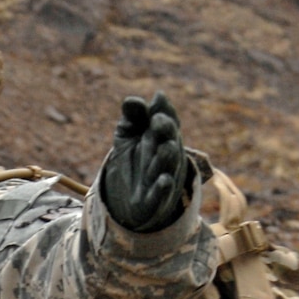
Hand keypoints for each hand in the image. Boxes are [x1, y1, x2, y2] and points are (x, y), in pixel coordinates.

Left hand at [99, 91, 191, 233]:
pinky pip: (163, 192)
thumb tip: (131, 100)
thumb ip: (131, 118)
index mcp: (163, 136)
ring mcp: (165, 175)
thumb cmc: (134, 159)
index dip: (163, 110)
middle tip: (157, 120)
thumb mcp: (128, 136)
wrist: (132, 198)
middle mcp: (167, 154)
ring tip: (165, 147)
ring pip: (169, 164)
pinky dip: (163, 187)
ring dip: (166, 156)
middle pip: (170, 139)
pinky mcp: (157, 198)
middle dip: (166, 130)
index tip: (157, 100)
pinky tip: (163, 180)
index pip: (167, 119)